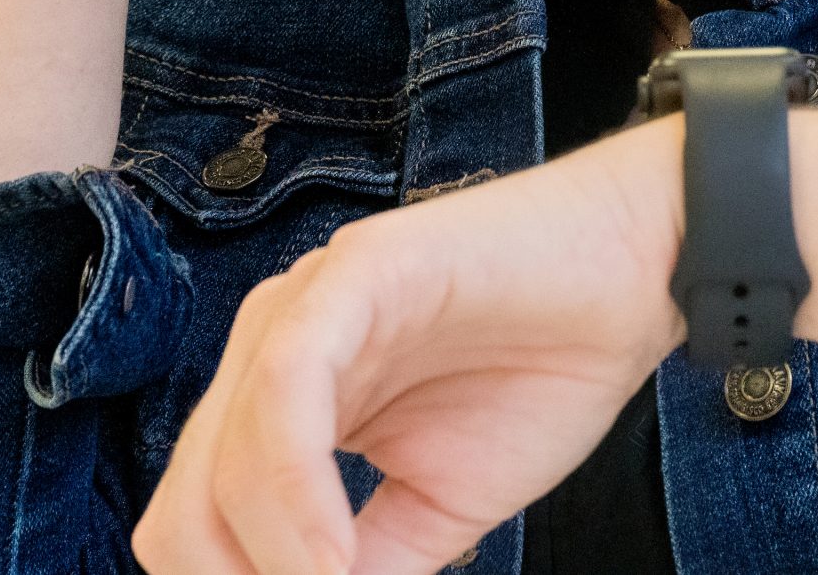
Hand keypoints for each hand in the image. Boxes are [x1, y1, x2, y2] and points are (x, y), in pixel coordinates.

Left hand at [133, 118, 686, 574]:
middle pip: (181, 513)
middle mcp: (269, 353)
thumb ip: (366, 563)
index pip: (196, 527)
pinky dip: (297, 494)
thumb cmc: (543, 371)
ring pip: (219, 464)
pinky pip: (286, 391)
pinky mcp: (353, 272)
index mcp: (280, 406)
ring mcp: (302, 307)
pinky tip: (334, 552)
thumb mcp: (436, 506)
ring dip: (268, 563)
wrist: (636, 279)